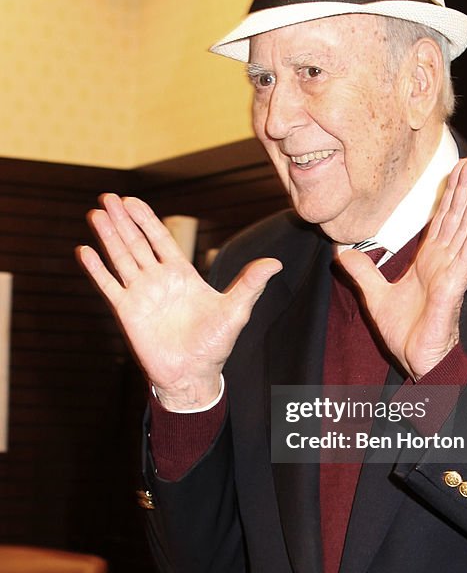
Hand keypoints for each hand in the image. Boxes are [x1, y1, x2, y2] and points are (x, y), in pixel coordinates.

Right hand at [76, 194, 281, 409]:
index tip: (131, 201)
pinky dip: (96, 269)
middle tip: (107, 197)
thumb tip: (275, 263)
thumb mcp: (236, 310)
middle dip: (122, 220)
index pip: (160, 239)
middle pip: (136, 243)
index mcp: (182, 274)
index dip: (146, 219)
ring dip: (108, 237)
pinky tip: (84, 251)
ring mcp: (141, 295)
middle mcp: (158, 280)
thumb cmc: (216, 345)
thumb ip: (250, 284)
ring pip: (121, 259)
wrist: (194, 376)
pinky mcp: (127, 313)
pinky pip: (109, 286)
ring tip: (95, 214)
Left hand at [337, 155, 466, 379]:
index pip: (441, 217)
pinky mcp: (454, 286)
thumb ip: (362, 271)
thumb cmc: (406, 332)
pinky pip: (466, 256)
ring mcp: (452, 272)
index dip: (448, 192)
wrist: (415, 359)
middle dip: (465, 186)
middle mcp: (444, 261)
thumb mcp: (375, 295)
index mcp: (429, 260)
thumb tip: (341, 252)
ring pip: (466, 228)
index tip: (456, 167)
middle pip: (456, 215)